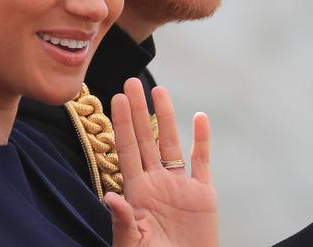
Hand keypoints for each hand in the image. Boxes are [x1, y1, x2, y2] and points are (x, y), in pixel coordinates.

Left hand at [105, 78, 217, 246]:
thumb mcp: (134, 244)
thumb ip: (124, 221)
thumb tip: (109, 197)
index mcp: (136, 192)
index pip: (127, 150)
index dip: (122, 124)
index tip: (116, 98)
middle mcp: (156, 181)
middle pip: (145, 138)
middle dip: (138, 110)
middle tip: (131, 82)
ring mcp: (180, 185)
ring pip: (171, 143)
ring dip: (165, 117)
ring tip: (159, 90)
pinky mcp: (203, 194)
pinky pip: (202, 161)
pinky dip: (202, 140)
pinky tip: (200, 118)